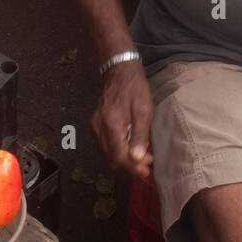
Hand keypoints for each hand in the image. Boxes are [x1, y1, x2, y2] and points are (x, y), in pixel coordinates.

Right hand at [91, 61, 153, 178]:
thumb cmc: (134, 88)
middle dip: (129, 166)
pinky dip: (117, 151)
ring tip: (142, 156)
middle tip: (147, 164)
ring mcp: (95, 126)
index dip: (133, 168)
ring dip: (124, 159)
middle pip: (111, 159)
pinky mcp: (95, 124)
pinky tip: (131, 146)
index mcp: (111, 125)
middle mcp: (99, 128)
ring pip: (107, 154)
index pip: (119, 157)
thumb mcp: (143, 110)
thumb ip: (140, 135)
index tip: (146, 171)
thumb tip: (137, 158)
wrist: (118, 70)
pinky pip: (105, 145)